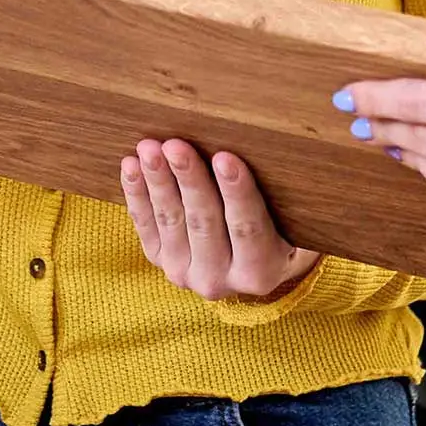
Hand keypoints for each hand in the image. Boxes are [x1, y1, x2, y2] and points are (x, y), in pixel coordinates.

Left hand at [122, 140, 322, 300]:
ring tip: (150, 148)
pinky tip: (131, 166)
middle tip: (176, 145)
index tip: (225, 157)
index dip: (236, 192)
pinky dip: (137, 194)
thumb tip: (280, 150)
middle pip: (203, 223)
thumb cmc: (281, 227)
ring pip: (171, 222)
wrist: (253, 263)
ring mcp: (185, 274)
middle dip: (189, 180)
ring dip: (158, 182)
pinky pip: (145, 226)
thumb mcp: (294, 222)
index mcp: (260, 272)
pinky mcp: (161, 262)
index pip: (248, 228)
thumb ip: (287, 198)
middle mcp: (220, 280)